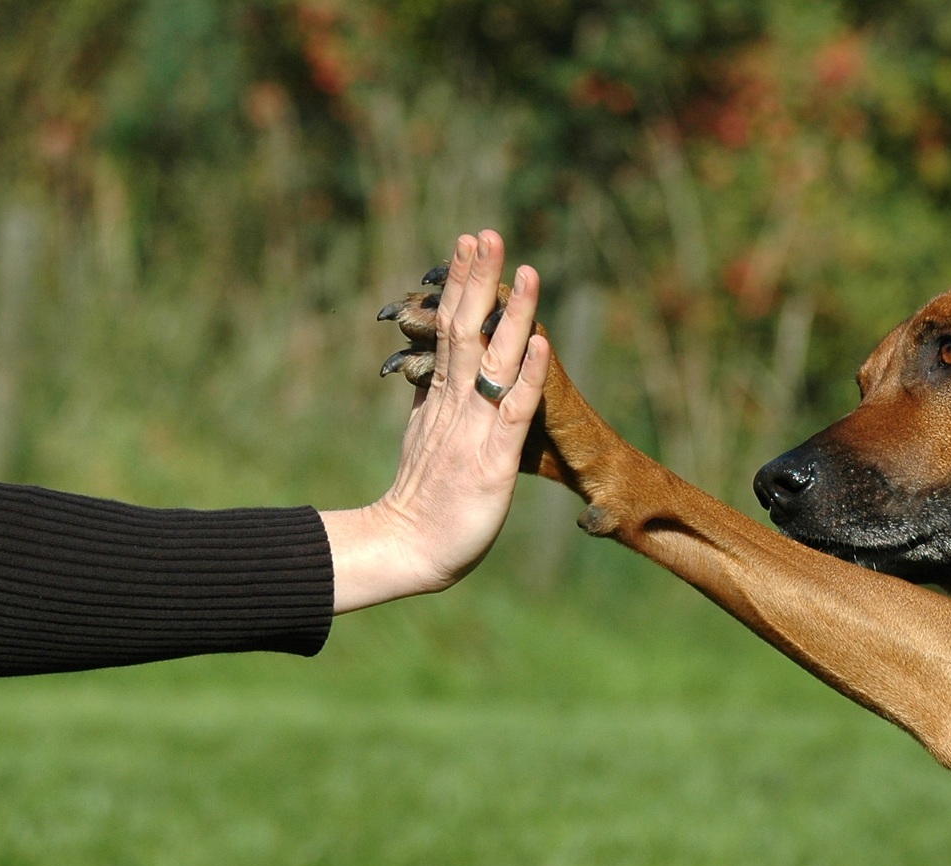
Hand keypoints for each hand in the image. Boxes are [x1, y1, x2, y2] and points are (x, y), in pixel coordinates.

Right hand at [321, 230, 550, 613]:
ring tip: (522, 267)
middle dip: (477, 279)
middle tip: (487, 232)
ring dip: (508, 312)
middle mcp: (456, 405)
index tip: (468, 244)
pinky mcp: (493, 459)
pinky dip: (527, 374)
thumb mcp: (423, 440)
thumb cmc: (423, 502)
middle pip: (465, 328)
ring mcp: (474, 429)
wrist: (410, 547)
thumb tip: (424, 370)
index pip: (450, 329)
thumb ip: (427, 404)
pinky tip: (540, 342)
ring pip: (491, 357)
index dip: (460, 286)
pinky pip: (512, 410)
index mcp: (441, 398)